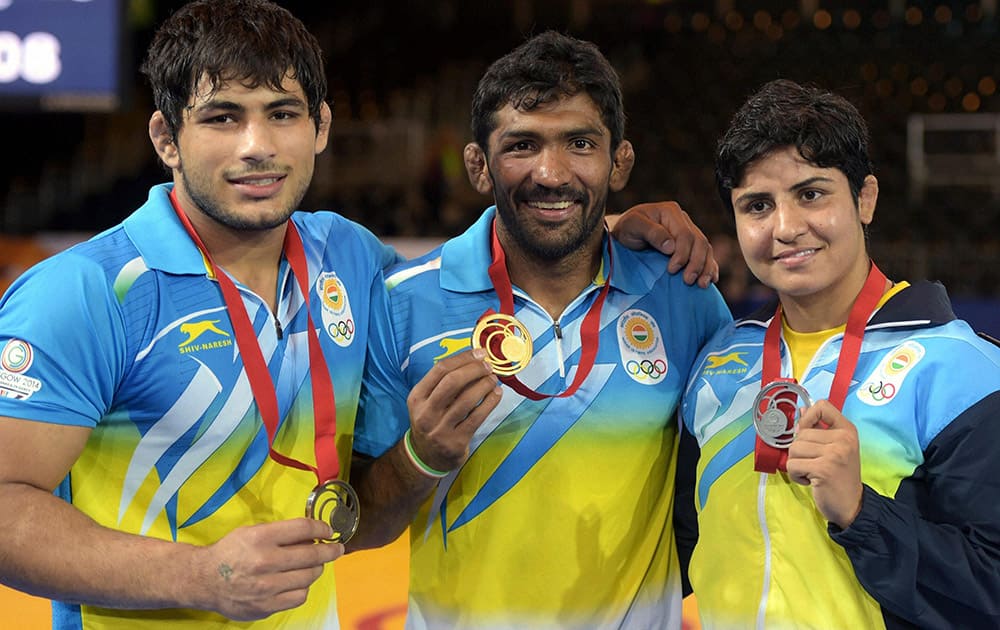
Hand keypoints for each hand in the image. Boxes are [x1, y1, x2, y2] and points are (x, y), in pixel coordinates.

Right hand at [202, 518, 343, 620]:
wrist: (204, 580)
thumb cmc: (231, 553)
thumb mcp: (252, 532)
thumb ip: (281, 533)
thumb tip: (313, 535)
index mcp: (261, 538)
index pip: (304, 529)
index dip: (322, 529)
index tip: (328, 531)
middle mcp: (265, 561)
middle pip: (312, 555)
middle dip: (330, 551)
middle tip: (337, 549)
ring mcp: (266, 586)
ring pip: (309, 577)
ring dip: (316, 570)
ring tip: (313, 566)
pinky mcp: (266, 606)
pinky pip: (299, 596)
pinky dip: (303, 588)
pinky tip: (297, 582)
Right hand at [406, 349, 501, 472]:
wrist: (427, 458)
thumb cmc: (432, 421)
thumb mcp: (427, 402)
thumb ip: (444, 383)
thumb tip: (474, 359)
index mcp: (417, 397)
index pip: (440, 369)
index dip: (463, 358)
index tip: (479, 353)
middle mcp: (425, 412)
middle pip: (453, 382)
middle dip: (474, 369)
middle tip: (488, 366)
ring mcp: (440, 429)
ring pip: (467, 399)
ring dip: (484, 384)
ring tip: (493, 379)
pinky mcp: (456, 441)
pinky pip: (477, 417)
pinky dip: (490, 402)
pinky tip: (497, 394)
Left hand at [609, 201, 718, 287]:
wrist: (625, 234)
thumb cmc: (628, 229)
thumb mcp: (633, 226)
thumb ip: (651, 233)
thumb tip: (671, 247)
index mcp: (671, 212)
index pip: (685, 234)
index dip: (682, 254)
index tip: (672, 270)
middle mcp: (684, 221)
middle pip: (699, 242)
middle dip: (696, 264)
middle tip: (688, 281)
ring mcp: (689, 232)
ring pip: (706, 249)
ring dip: (706, 268)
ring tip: (702, 284)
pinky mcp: (690, 245)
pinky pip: (706, 255)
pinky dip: (710, 267)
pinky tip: (711, 279)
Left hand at [786, 400, 863, 528]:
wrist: (852, 506)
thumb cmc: (840, 477)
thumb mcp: (835, 448)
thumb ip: (819, 429)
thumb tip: (802, 410)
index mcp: (847, 430)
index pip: (822, 406)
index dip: (807, 417)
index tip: (807, 433)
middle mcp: (843, 439)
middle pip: (801, 433)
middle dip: (800, 451)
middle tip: (814, 463)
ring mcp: (834, 454)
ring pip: (794, 448)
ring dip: (797, 463)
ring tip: (812, 472)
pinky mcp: (823, 469)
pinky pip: (792, 465)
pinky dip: (796, 475)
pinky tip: (810, 481)